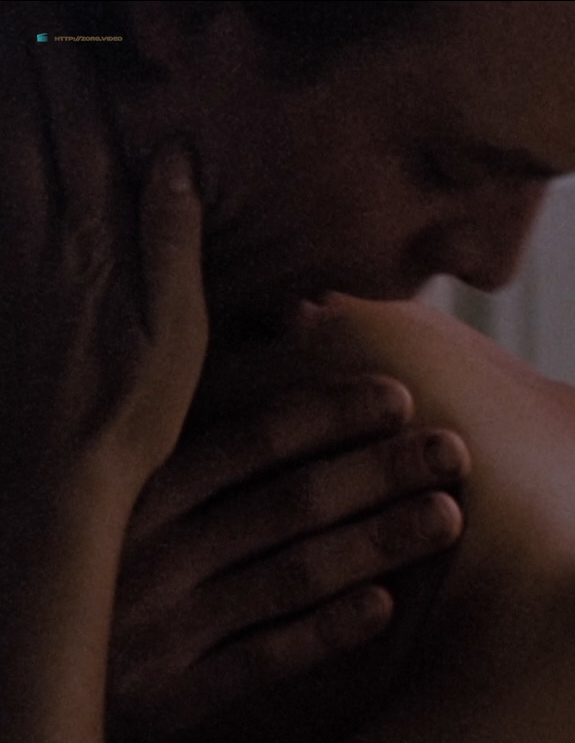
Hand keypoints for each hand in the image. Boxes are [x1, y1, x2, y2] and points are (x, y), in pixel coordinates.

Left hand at [0, 40, 205, 492]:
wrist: (46, 482)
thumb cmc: (127, 416)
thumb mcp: (176, 331)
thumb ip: (171, 241)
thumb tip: (172, 159)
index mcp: (98, 245)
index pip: (87, 137)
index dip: (76, 74)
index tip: (69, 24)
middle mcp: (42, 242)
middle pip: (31, 133)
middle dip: (30, 72)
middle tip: (28, 19)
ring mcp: (7, 266)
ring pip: (2, 163)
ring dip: (7, 108)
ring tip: (8, 55)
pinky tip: (1, 155)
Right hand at [107, 377, 469, 742]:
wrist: (21, 698)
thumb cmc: (91, 586)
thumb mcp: (116, 510)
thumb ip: (194, 458)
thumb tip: (284, 355)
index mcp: (136, 495)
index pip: (249, 442)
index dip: (330, 416)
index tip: (403, 397)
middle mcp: (147, 553)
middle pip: (286, 502)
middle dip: (378, 471)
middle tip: (457, 450)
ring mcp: (157, 627)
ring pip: (288, 575)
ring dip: (374, 542)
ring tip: (448, 516)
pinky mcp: (166, 701)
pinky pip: (259, 660)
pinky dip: (321, 631)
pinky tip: (382, 608)